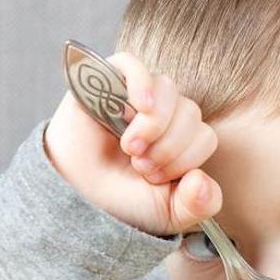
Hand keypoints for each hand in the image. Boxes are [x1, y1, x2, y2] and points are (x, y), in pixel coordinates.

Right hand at [43, 51, 221, 236]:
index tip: (154, 178)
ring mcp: (134, 97)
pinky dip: (141, 82)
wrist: (74, 200)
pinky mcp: (105, 82)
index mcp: (181, 142)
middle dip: (169, 146)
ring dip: (155, 123)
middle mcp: (162, 115)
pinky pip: (131, 63)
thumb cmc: (121, 204)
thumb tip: (203, 179)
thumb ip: (200, 205)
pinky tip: (140, 106)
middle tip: (139, 166)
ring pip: (167, 88)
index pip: (205, 136)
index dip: (185, 159)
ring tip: (131, 147)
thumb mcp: (170, 215)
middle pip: (190, 111)